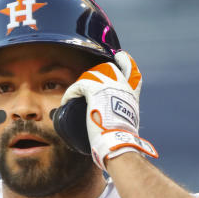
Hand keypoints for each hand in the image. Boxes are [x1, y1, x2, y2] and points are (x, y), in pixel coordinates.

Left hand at [58, 51, 156, 168]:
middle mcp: (122, 86)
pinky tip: (66, 101)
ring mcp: (109, 86)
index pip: (132, 70)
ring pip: (92, 74)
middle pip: (109, 68)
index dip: (125, 61)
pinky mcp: (95, 90)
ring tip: (75, 94)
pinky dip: (71, 93)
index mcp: (131, 94)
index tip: (121, 56)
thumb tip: (115, 127)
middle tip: (85, 83)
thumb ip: (122, 116)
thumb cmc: (120, 139)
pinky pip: (78, 85)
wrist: (117, 141)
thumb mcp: (127, 123)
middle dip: (96, 72)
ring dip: (82, 83)